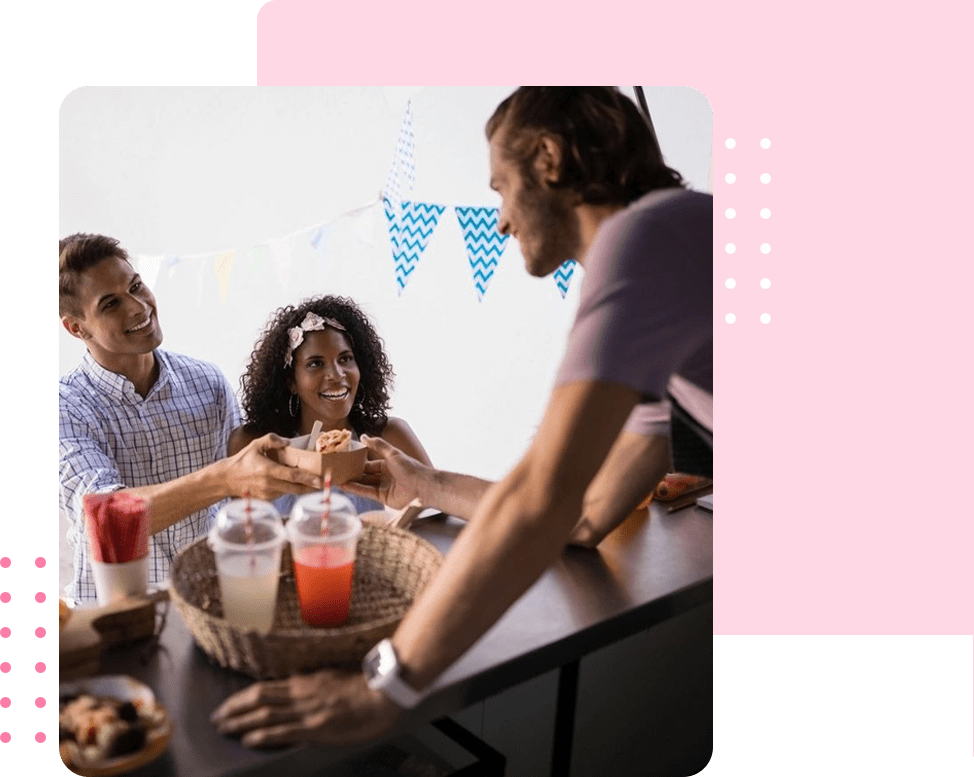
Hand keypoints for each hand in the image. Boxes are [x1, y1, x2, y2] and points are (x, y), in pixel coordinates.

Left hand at [210, 670, 399, 747]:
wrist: (381, 695)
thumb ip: (310, 680)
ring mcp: (307, 710)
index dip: (241, 697)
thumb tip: (293, 678)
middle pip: (259, 699)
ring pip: (266, 714)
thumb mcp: (330, 675)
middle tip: (216, 719)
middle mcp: (301, 694)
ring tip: (224, 729)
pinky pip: (284, 731)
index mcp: (304, 682)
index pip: (264, 688)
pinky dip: (263, 735)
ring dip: (241, 721)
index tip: (226, 705)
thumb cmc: (360, 686)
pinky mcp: (316, 727)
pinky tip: (248, 739)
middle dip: (233, 709)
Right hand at [224, 434, 320, 499]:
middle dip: (311, 487)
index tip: (320, 480)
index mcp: (269, 471)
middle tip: (324, 483)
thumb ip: (272, 440)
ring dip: (302, 487)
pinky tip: (293, 482)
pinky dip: (290, 488)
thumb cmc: (242, 461)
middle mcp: (270, 484)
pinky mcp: (267, 499)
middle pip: (296, 488)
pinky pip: (283, 493)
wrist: (226, 479)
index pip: (293, 476)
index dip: (308, 479)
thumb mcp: (255, 445)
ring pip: (291, 492)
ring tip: (313, 481)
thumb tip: (288, 442)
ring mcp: (268, 494)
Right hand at [343, 435, 430, 509]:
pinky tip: (345, 486)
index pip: (369, 464)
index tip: (345, 461)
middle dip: (353, 474)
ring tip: (337, 479)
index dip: (358, 463)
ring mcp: (384, 487)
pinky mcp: (383, 498)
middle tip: (338, 471)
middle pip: (366, 475)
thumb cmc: (410, 467)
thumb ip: (378, 445)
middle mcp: (385, 476)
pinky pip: (367, 492)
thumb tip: (363, 436)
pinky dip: (356, 489)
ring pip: (364, 484)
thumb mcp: (392, 453)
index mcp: (388, 464)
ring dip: (352, 482)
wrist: (422, 486)